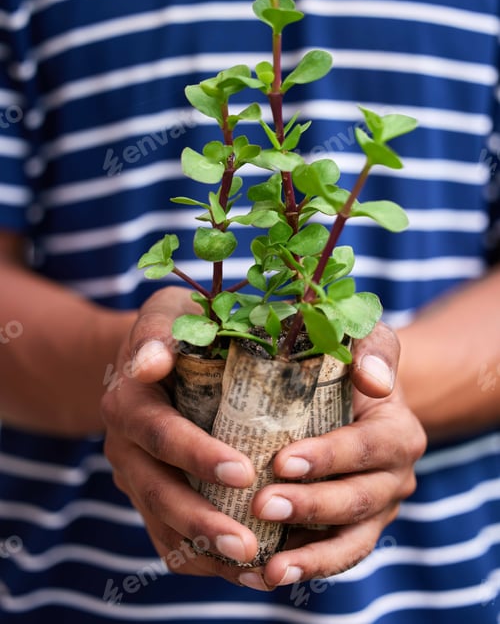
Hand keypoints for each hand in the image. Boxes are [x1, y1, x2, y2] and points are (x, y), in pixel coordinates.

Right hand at [101, 293, 425, 586]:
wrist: (157, 352)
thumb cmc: (179, 323)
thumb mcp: (171, 309)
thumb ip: (163, 327)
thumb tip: (152, 362)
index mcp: (131, 396)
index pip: (158, 431)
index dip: (195, 454)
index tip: (243, 470)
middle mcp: (125, 442)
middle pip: (156, 490)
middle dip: (201, 520)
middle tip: (248, 543)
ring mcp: (137, 473)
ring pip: (163, 524)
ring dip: (206, 550)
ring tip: (255, 567)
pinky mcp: (153, 494)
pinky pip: (170, 537)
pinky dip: (204, 558)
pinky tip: (247, 568)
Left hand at [247, 322, 426, 588]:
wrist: (353, 395)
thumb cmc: (350, 361)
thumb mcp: (366, 340)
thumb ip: (374, 350)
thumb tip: (373, 379)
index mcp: (398, 433)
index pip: (366, 448)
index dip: (328, 458)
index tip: (282, 461)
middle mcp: (394, 477)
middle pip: (357, 500)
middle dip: (310, 506)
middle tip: (261, 505)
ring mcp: (375, 510)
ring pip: (350, 542)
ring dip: (310, 556)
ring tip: (269, 569)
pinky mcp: (352, 531)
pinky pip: (333, 557)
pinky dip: (303, 568)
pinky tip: (265, 574)